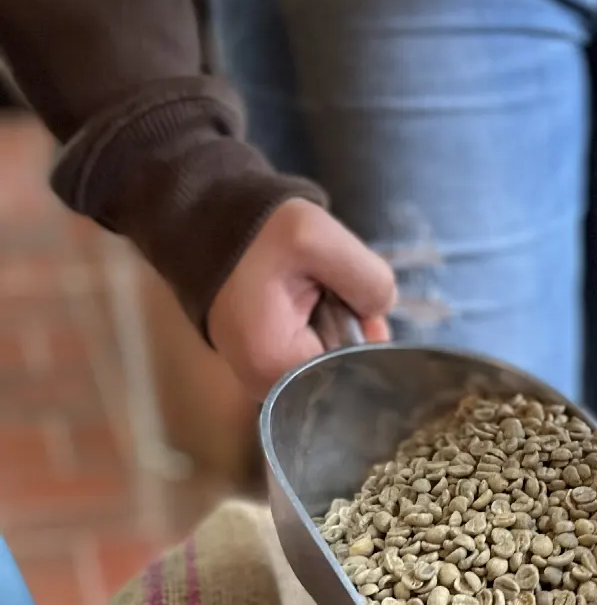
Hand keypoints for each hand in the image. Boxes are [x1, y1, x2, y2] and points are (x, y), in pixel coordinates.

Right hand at [208, 198, 395, 397]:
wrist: (206, 218)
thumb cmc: (257, 230)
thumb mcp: (317, 236)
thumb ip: (367, 278)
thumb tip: (383, 311)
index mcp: (274, 367)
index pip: (350, 373)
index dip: (367, 340)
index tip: (362, 306)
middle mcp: (265, 386)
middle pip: (340, 372)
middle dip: (352, 333)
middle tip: (338, 291)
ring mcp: (262, 377)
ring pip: (329, 360)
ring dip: (337, 327)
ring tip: (320, 291)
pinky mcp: (264, 361)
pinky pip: (312, 352)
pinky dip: (322, 327)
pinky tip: (312, 299)